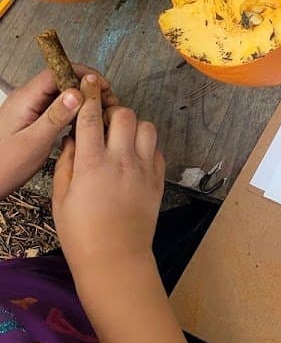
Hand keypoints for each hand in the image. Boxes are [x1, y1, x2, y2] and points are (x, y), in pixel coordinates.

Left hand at [0, 66, 115, 197]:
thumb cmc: (3, 167)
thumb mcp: (33, 143)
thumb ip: (55, 116)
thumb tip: (77, 93)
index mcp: (25, 99)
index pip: (58, 71)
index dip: (83, 74)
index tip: (102, 86)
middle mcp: (26, 99)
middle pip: (62, 80)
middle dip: (87, 86)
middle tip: (106, 100)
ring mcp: (28, 109)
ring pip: (60, 93)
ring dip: (82, 98)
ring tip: (99, 111)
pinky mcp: (31, 120)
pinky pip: (56, 106)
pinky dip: (73, 110)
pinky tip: (82, 122)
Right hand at [52, 77, 163, 280]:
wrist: (115, 258)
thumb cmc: (80, 233)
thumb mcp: (61, 199)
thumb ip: (67, 163)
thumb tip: (72, 138)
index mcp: (92, 163)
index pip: (90, 118)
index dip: (89, 96)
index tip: (88, 84)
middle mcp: (121, 159)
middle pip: (124, 114)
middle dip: (112, 112)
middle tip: (104, 124)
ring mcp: (144, 167)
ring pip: (146, 126)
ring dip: (133, 127)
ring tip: (121, 140)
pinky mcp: (158, 177)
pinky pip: (157, 148)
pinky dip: (146, 147)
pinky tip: (134, 158)